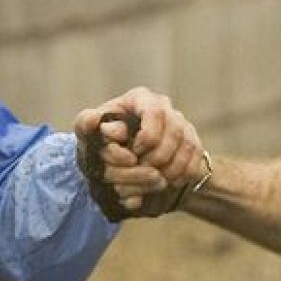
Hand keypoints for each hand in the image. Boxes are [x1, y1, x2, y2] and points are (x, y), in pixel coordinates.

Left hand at [73, 87, 207, 217]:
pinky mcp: (193, 143)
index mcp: (140, 98)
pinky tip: (168, 182)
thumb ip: (85, 125)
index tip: (134, 154)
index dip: (147, 137)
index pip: (156, 113)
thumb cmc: (103, 142)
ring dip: (170, 169)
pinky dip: (183, 175)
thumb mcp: (88, 133)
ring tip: (154, 179)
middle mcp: (165, 107)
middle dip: (157, 158)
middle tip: (143, 170)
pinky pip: (196, 160)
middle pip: (174, 133)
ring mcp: (182, 125)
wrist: (121, 157)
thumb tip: (96, 120)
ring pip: (187, 148)